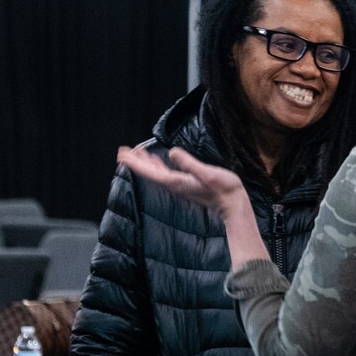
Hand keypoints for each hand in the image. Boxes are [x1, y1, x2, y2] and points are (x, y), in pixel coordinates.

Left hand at [118, 146, 246, 218]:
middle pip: (150, 173)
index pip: (151, 172)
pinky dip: (158, 166)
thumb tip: (172, 152)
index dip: (136, 162)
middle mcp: (175, 185)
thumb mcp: (208, 174)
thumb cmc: (224, 189)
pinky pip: (166, 174)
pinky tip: (156, 161)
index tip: (122, 154)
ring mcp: (180, 186)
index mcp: (177, 182)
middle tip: (122, 151)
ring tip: (136, 153)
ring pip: (157, 173)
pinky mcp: (186, 184)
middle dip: (136, 162)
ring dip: (145, 163)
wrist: (233, 205)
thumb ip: (189, 164)